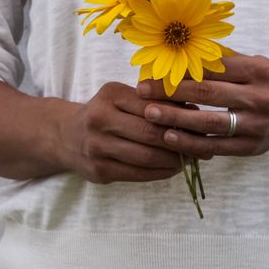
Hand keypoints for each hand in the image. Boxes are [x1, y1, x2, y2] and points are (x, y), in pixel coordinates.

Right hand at [59, 81, 209, 183]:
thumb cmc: (104, 113)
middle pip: (150, 133)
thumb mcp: (122, 98)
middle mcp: (100, 119)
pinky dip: (160, 172)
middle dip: (181, 141)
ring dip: (174, 160)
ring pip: (146, 157)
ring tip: (191, 159)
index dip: (179, 116)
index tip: (201, 122)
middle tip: (203, 146)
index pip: (153, 106)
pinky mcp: (99, 170)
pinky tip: (173, 168)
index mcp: (110, 95)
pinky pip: (138, 174)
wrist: (65, 136)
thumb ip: (153, 102)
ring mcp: (97, 147)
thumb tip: (193, 110)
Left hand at [137, 53, 268, 157]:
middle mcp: (261, 97)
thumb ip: (217, 59)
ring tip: (150, 114)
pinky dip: (191, 143)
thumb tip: (173, 49)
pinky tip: (169, 137)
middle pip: (208, 93)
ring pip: (210, 123)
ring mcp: (258, 125)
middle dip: (171, 92)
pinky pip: (216, 146)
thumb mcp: (248, 63)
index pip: (212, 68)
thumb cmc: (259, 81)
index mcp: (258, 70)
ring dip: (176, 118)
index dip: (180, 68)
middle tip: (142, 91)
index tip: (153, 69)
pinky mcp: (252, 147)